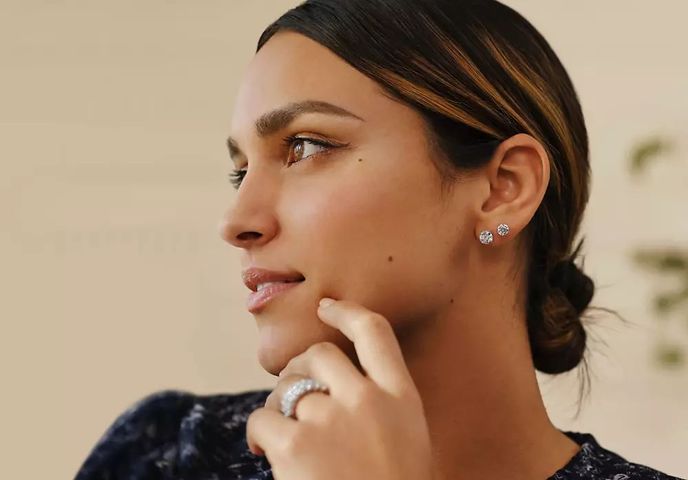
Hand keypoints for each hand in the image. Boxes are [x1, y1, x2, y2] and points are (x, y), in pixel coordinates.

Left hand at [245, 298, 435, 479]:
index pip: (375, 332)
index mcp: (401, 398)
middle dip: (299, 369)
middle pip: (320, 356)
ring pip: (285, 389)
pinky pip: (262, 418)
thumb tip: (339, 387)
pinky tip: (262, 452)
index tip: (327, 307)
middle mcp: (366, 399)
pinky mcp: (294, 444)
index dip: (347, 312)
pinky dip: (257, 433)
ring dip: (277, 407)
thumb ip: (382, 408)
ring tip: (279, 437)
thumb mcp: (407, 442)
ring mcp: (330, 419)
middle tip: (291, 394)